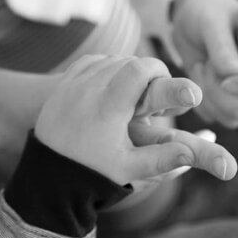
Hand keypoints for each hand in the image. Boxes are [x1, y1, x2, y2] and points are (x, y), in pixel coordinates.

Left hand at [34, 55, 236, 184]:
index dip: (158, 70)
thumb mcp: (130, 169)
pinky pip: (89, 63)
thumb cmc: (93, 174)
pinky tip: (114, 86)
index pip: (139, 68)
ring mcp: (72, 86)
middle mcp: (88, 89)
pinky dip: (106, 68)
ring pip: (108, 59)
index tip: (167, 84)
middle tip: (155, 92)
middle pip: (126, 61)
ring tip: (136, 92)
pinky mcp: (61, 87)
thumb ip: (163, 159)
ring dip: (126, 69)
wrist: (47, 177)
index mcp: (108, 106)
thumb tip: (190, 154)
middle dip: (145, 71)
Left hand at [171, 0, 237, 127]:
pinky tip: (200, 75)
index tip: (217, 64)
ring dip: (208, 93)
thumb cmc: (207, 13)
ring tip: (205, 65)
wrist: (192, 20)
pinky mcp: (229, 106)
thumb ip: (223, 46)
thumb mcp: (212, 20)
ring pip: (233, 117)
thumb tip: (235, 73)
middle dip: (218, 87)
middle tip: (209, 62)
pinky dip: (200, 99)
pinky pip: (217, 117)